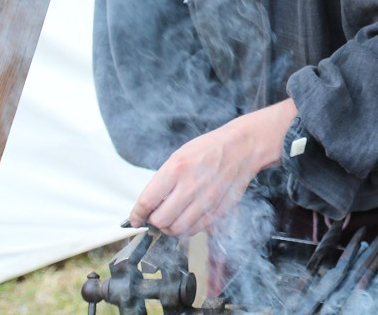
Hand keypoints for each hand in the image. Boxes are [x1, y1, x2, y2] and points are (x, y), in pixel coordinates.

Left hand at [127, 100, 296, 235]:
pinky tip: (187, 218)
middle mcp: (190, 186)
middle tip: (155, 217)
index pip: (147, 202)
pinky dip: (188, 228)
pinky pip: (196, 229)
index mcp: (176, 169)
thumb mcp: (179, 156)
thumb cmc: (210, 149)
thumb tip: (148, 205)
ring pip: (177, 229)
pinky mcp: (218, 209)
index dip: (137, 215)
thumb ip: (163, 180)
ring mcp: (206, 200)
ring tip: (171, 219)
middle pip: (160, 220)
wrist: (242, 147)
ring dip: (169, 228)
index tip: (136, 219)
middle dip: (153, 222)